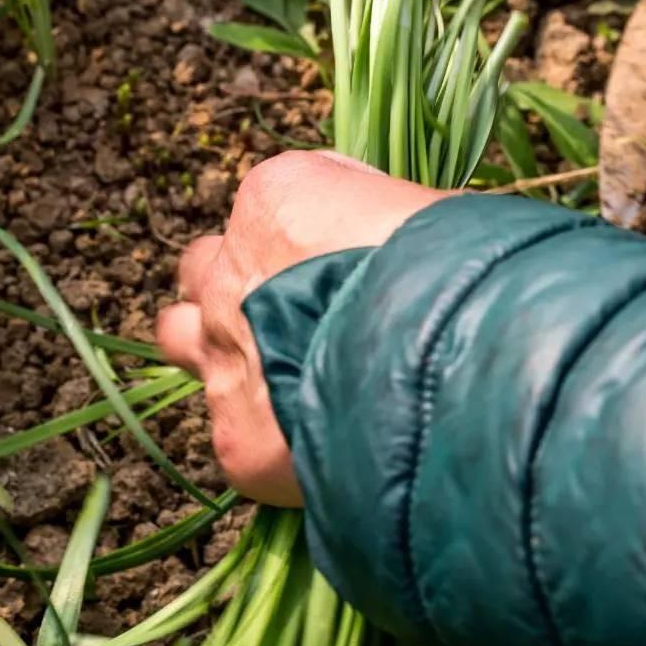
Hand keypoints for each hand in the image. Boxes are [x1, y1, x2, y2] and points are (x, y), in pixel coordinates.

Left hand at [156, 151, 449, 504]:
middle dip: (235, 286)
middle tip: (290, 312)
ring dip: (225, 352)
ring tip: (284, 379)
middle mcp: (232, 271)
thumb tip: (398, 242)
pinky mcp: (238, 438)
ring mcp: (225, 356)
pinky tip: (326, 446)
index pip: (269, 205)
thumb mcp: (435, 211)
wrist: (455, 370)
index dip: (308, 236)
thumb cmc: (461, 275)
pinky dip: (272, 440)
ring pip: (184, 341)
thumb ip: (386, 223)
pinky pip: (236, 435)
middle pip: (204, 268)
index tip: (346, 258)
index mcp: (279, 199)